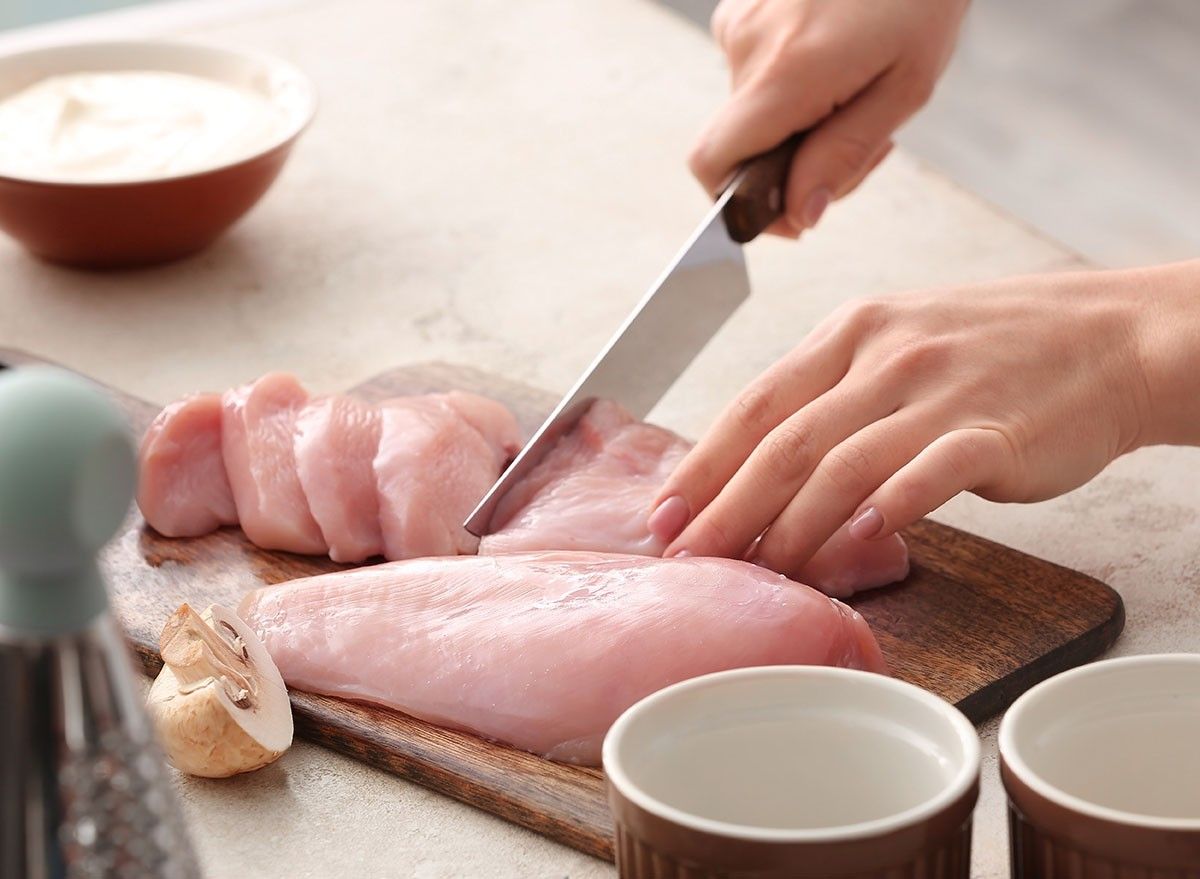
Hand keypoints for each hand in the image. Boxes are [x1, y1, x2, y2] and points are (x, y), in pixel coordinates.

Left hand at [647, 262, 1199, 577]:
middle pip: (783, 443)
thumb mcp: (897, 340)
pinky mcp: (992, 432)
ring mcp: (937, 392)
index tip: (665, 515)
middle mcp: (883, 356)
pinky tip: (856, 542)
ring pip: (842, 466)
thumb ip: (831, 393)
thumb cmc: (994, 349)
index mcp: (849, 333)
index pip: (754, 404)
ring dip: (793, 528)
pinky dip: (887, 510)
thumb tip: (757, 466)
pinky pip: (928, 474)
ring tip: (761, 573)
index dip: (702, 465)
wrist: (1109, 338)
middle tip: (690, 557)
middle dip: (726, 508)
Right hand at [692, 0, 968, 235]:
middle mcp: (747, 44)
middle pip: (742, 147)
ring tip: (859, 90)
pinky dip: (792, 88)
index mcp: (786, 71)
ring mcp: (739, 20)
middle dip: (794, 165)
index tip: (786, 214)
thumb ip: (845, 155)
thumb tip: (799, 214)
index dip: (737, 204)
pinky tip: (836, 61)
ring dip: (800, 125)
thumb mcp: (904, 87)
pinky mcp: (741, 7)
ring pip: (752, 113)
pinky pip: (755, 76)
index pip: (712, 163)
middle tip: (864, 143)